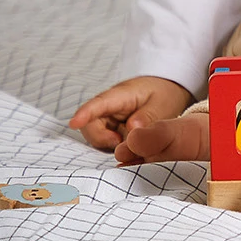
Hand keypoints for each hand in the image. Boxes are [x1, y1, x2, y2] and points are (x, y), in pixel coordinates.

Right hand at [68, 76, 193, 151]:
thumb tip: (132, 129)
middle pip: (91, 125)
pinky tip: (134, 147)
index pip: (100, 103)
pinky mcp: (113, 134)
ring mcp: (110, 122)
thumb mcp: (163, 102)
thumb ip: (148, 116)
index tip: (74, 123)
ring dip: (113, 145)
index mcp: (121, 95)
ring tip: (135, 142)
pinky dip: (119, 149)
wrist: (167, 92)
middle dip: (102, 138)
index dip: (85, 113)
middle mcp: (110, 108)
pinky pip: (109, 145)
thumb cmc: (163, 93)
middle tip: (120, 143)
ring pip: (99, 138)